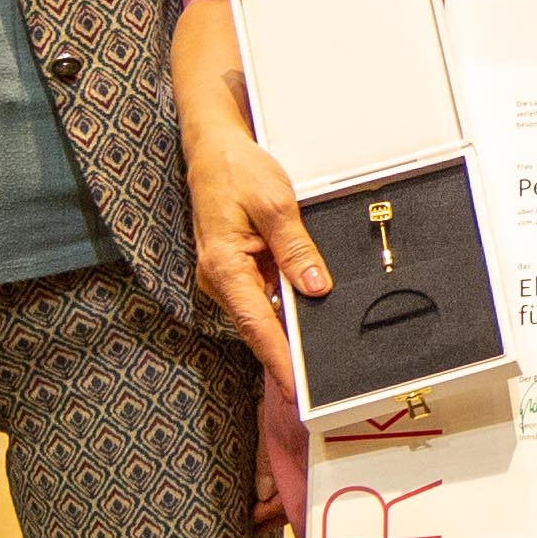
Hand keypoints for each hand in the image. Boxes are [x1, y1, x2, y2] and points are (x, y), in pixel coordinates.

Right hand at [183, 122, 330, 365]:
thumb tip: (316, 288)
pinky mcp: (241, 271)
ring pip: (265, 314)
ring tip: (322, 353)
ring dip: (290, 331)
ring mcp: (230, 278)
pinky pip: (266, 296)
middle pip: (261, 328)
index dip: (279, 361)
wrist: (213, 148)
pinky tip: (311, 312)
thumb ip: (296, 248)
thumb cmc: (235, 170)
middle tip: (323, 381)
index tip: (297, 389)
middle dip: (290, 354)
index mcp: (224, 266)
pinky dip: (287, 307)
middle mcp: (222, 279)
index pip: (257, 326)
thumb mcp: (274, 202)